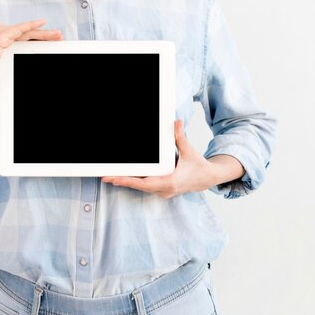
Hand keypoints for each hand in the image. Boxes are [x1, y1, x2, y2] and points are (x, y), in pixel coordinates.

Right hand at [0, 20, 62, 90]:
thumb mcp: (11, 61)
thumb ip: (21, 54)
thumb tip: (39, 52)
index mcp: (5, 36)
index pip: (27, 36)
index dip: (42, 37)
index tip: (56, 40)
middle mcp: (2, 31)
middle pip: (29, 33)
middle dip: (46, 35)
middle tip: (60, 36)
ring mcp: (0, 32)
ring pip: (27, 32)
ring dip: (44, 33)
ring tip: (57, 35)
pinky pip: (19, 30)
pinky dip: (30, 26)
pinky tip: (41, 23)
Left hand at [101, 120, 242, 198]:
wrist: (209, 179)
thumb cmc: (199, 166)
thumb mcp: (189, 151)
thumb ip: (180, 136)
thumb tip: (176, 122)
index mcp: (170, 182)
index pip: (144, 183)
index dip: (128, 181)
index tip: (115, 179)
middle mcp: (165, 190)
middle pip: (139, 186)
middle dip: (122, 181)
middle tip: (105, 177)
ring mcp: (164, 192)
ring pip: (141, 187)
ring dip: (127, 182)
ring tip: (110, 176)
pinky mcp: (163, 190)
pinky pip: (146, 187)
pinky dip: (135, 182)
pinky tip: (125, 177)